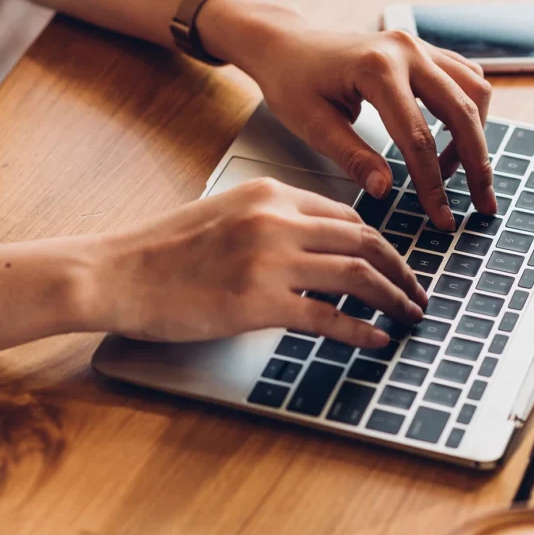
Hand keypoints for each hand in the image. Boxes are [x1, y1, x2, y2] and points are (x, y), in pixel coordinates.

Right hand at [87, 178, 426, 345]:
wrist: (117, 271)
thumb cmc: (164, 248)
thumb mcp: (225, 216)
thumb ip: (272, 223)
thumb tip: (317, 249)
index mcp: (270, 194)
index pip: (346, 216)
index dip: (379, 244)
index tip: (392, 263)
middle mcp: (277, 220)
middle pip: (364, 242)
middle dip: (400, 270)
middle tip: (416, 291)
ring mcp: (270, 260)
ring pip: (358, 276)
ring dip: (394, 298)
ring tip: (409, 315)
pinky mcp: (259, 302)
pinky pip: (329, 317)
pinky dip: (362, 330)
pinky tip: (377, 340)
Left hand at [198, 0, 495, 230]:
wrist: (287, 45)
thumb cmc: (292, 82)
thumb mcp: (312, 125)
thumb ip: (352, 157)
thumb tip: (385, 190)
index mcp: (376, 69)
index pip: (417, 137)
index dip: (432, 183)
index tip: (441, 218)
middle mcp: (406, 51)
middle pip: (462, 111)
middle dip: (476, 163)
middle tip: (482, 204)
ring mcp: (418, 45)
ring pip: (473, 91)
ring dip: (475, 135)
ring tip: (455, 174)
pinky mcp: (422, 50)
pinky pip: (464, 77)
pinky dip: (468, 111)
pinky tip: (451, 140)